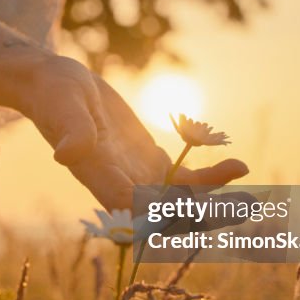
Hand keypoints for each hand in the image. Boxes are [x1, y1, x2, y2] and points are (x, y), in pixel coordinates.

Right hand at [23, 57, 247, 209]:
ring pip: (179, 200)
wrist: (56, 86)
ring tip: (245, 180)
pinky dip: (211, 178)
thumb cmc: (55, 92)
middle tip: (238, 202)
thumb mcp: (63, 105)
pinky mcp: (149, 161)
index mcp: (96, 173)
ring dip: (213, 197)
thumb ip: (71, 130)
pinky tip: (238, 166)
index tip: (189, 211)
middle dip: (199, 212)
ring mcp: (137, 175)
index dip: (155, 214)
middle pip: (161, 212)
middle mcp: (118, 183)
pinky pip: (184, 179)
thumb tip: (66, 155)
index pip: (126, 204)